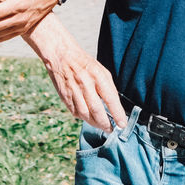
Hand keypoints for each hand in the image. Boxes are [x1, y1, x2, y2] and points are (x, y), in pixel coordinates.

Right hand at [27, 15, 126, 131]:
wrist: (61, 55)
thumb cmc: (84, 63)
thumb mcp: (101, 70)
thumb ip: (108, 87)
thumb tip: (115, 106)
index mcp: (97, 76)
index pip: (110, 99)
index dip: (117, 114)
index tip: (122, 124)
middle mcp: (85, 84)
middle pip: (97, 110)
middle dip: (106, 124)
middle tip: (111, 129)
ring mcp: (73, 91)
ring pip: (85, 115)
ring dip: (95, 124)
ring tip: (102, 126)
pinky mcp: (65, 97)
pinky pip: (75, 112)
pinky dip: (83, 118)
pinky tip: (88, 118)